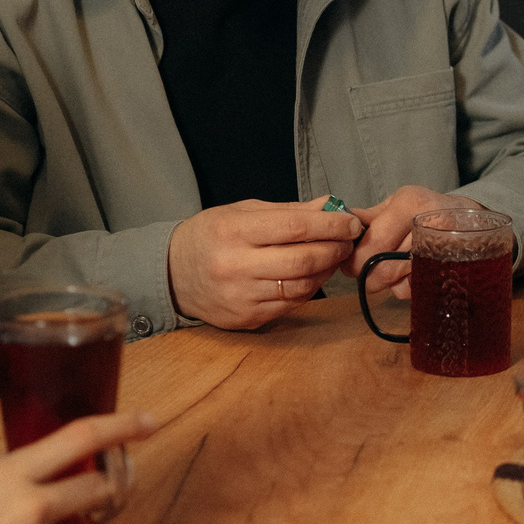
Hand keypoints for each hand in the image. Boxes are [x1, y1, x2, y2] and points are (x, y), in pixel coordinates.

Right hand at [167, 197, 362, 328]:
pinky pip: (291, 304)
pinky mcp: (247, 318)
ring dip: (326, 270)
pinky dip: (310, 288)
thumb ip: (289, 211)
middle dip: (335, 248)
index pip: (295, 227)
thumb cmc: (212, 235)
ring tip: (334, 256)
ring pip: (301, 286)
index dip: (330, 224)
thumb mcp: (243, 212)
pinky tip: (314, 275)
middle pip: (302, 260)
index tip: (351, 221)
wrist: (173, 274)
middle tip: (349, 240)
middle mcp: (236, 266)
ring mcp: (241, 296)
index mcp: (234, 231)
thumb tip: (331, 205)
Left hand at [346, 186, 485, 297]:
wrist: (477, 221)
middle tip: (365, 275)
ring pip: (398, 284)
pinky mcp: (454, 272)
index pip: (372, 244)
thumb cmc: (433, 211)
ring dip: (387, 283)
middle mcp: (430, 225)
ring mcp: (446, 251)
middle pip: (383, 268)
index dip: (354, 260)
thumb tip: (343, 226)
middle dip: (368, 277)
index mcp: (412, 204)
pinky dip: (406, 288)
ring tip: (391, 271)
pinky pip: (415, 291)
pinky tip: (412, 275)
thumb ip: (372, 216)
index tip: (349, 265)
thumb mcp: (403, 203)